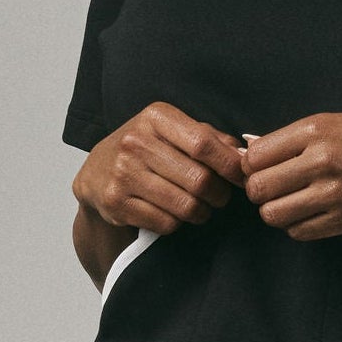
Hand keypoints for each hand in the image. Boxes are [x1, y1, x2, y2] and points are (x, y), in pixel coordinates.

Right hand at [74, 103, 245, 233]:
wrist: (95, 173)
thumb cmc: (146, 149)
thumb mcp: (174, 131)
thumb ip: (210, 138)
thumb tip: (245, 155)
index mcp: (155, 117)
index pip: (203, 144)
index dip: (230, 165)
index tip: (241, 177)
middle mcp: (135, 142)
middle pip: (199, 180)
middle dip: (219, 194)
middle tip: (219, 197)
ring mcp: (123, 174)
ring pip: (186, 206)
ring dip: (201, 212)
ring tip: (200, 207)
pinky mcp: (116, 203)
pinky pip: (166, 223)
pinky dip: (178, 223)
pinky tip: (174, 213)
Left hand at [240, 112, 341, 239]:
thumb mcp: (337, 123)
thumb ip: (295, 139)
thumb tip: (253, 155)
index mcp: (316, 131)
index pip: (255, 157)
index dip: (251, 167)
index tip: (261, 170)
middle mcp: (322, 161)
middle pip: (259, 189)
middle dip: (259, 192)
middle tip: (273, 191)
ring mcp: (335, 193)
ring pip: (274, 215)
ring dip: (276, 212)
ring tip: (291, 204)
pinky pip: (301, 232)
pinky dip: (298, 226)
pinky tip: (311, 215)